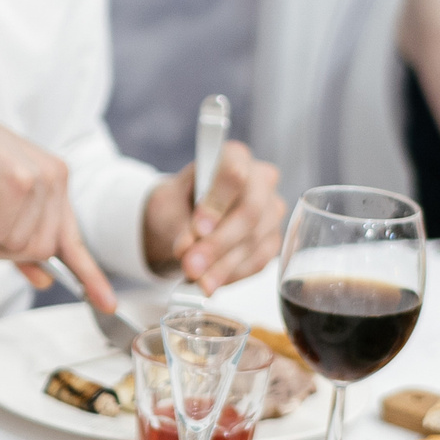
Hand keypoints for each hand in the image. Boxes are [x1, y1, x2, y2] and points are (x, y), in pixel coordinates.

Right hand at [0, 98, 116, 311]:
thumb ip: (19, 243)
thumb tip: (44, 280)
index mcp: (56, 180)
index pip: (73, 238)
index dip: (89, 275)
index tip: (106, 304)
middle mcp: (56, 177)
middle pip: (40, 251)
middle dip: (1, 243)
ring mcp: (40, 179)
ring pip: (18, 245)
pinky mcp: (19, 183)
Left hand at [142, 140, 282, 287]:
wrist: (182, 223)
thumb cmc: (177, 205)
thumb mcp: (168, 207)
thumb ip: (180, 224)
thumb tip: (189, 248)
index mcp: (234, 156)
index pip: (234, 173)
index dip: (217, 203)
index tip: (197, 229)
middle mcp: (261, 180)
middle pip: (250, 212)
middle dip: (218, 243)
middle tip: (191, 265)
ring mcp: (271, 211)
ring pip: (254, 240)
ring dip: (223, 266)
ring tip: (196, 281)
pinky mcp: (272, 240)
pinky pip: (258, 261)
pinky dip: (232, 275)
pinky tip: (211, 282)